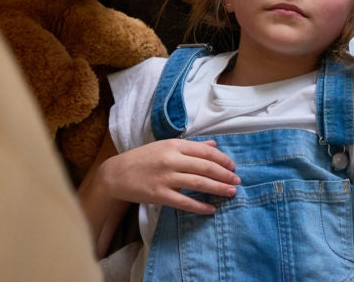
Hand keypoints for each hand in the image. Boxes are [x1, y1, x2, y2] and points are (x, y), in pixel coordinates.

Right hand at [99, 139, 239, 214]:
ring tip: (231, 193)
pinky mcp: (159, 195)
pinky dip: (199, 206)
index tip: (233, 166)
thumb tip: (214, 145)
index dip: (222, 160)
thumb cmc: (143, 158)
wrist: (116, 174)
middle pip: (205, 167)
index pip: (205, 152)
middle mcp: (172, 160)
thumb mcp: (166, 146)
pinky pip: (184, 202)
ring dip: (218, 188)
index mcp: (175, 145)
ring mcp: (166, 178)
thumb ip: (191, 146)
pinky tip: (210, 209)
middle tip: (237, 181)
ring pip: (198, 183)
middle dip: (225, 174)